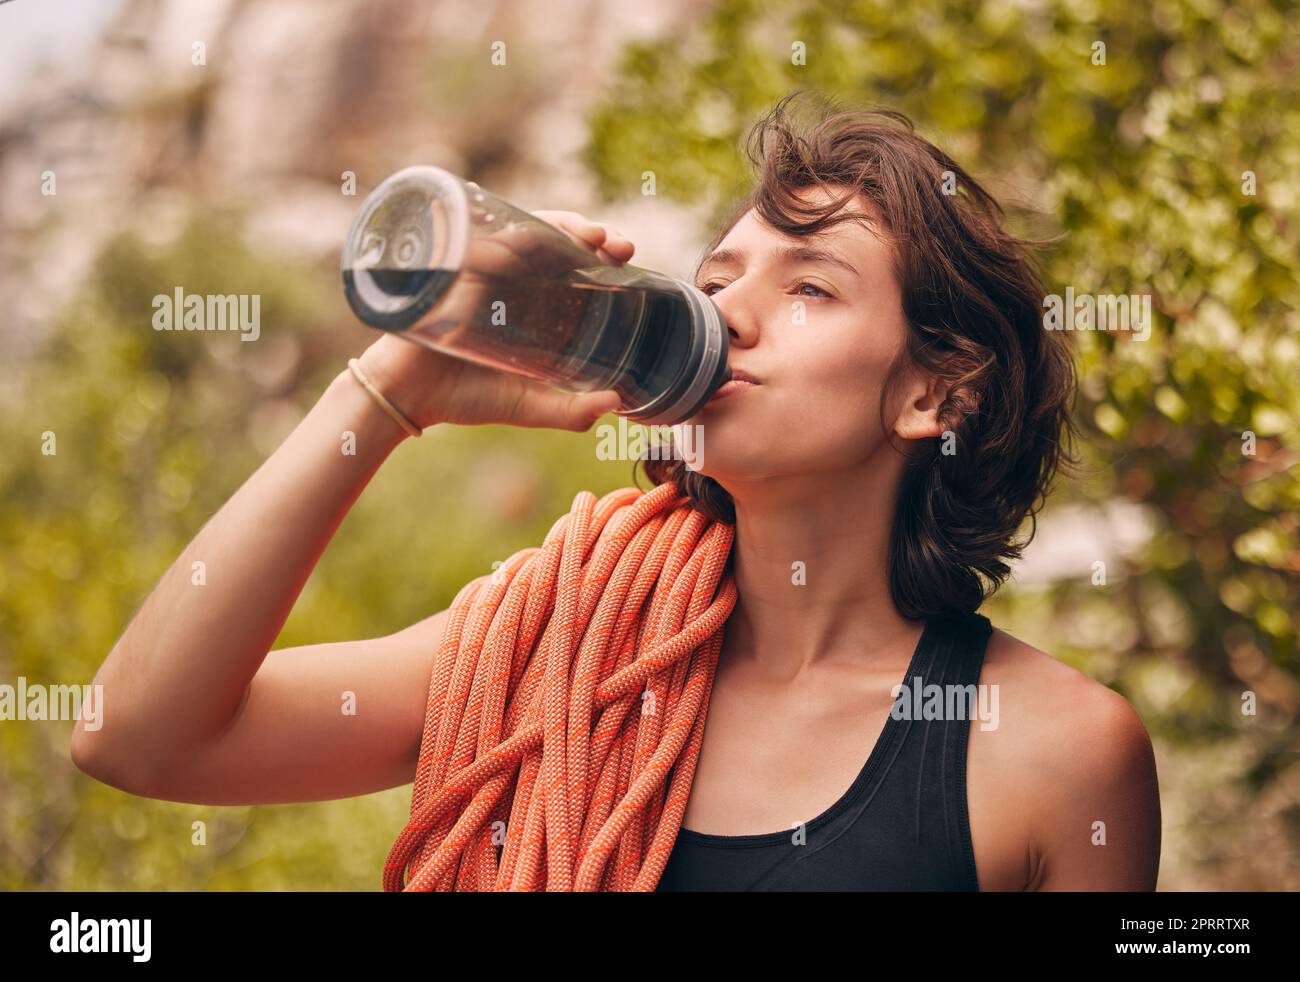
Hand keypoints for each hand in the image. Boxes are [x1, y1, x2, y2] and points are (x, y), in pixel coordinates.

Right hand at [354, 211, 635, 431]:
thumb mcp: (529, 406)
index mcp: (534, 303)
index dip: (603, 256)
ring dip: (559, 227)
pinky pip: (478, 242)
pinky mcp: (450, 270)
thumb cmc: (467, 398)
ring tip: (588, 235)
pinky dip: (504, 239)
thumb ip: (571, 411)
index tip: (628, 258)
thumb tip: (616, 405)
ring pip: (523, 232)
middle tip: (617, 245)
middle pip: (555, 241)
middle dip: (590, 234)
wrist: (408, 398)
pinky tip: (532, 239)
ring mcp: (480, 270)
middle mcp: (510, 280)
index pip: (574, 266)